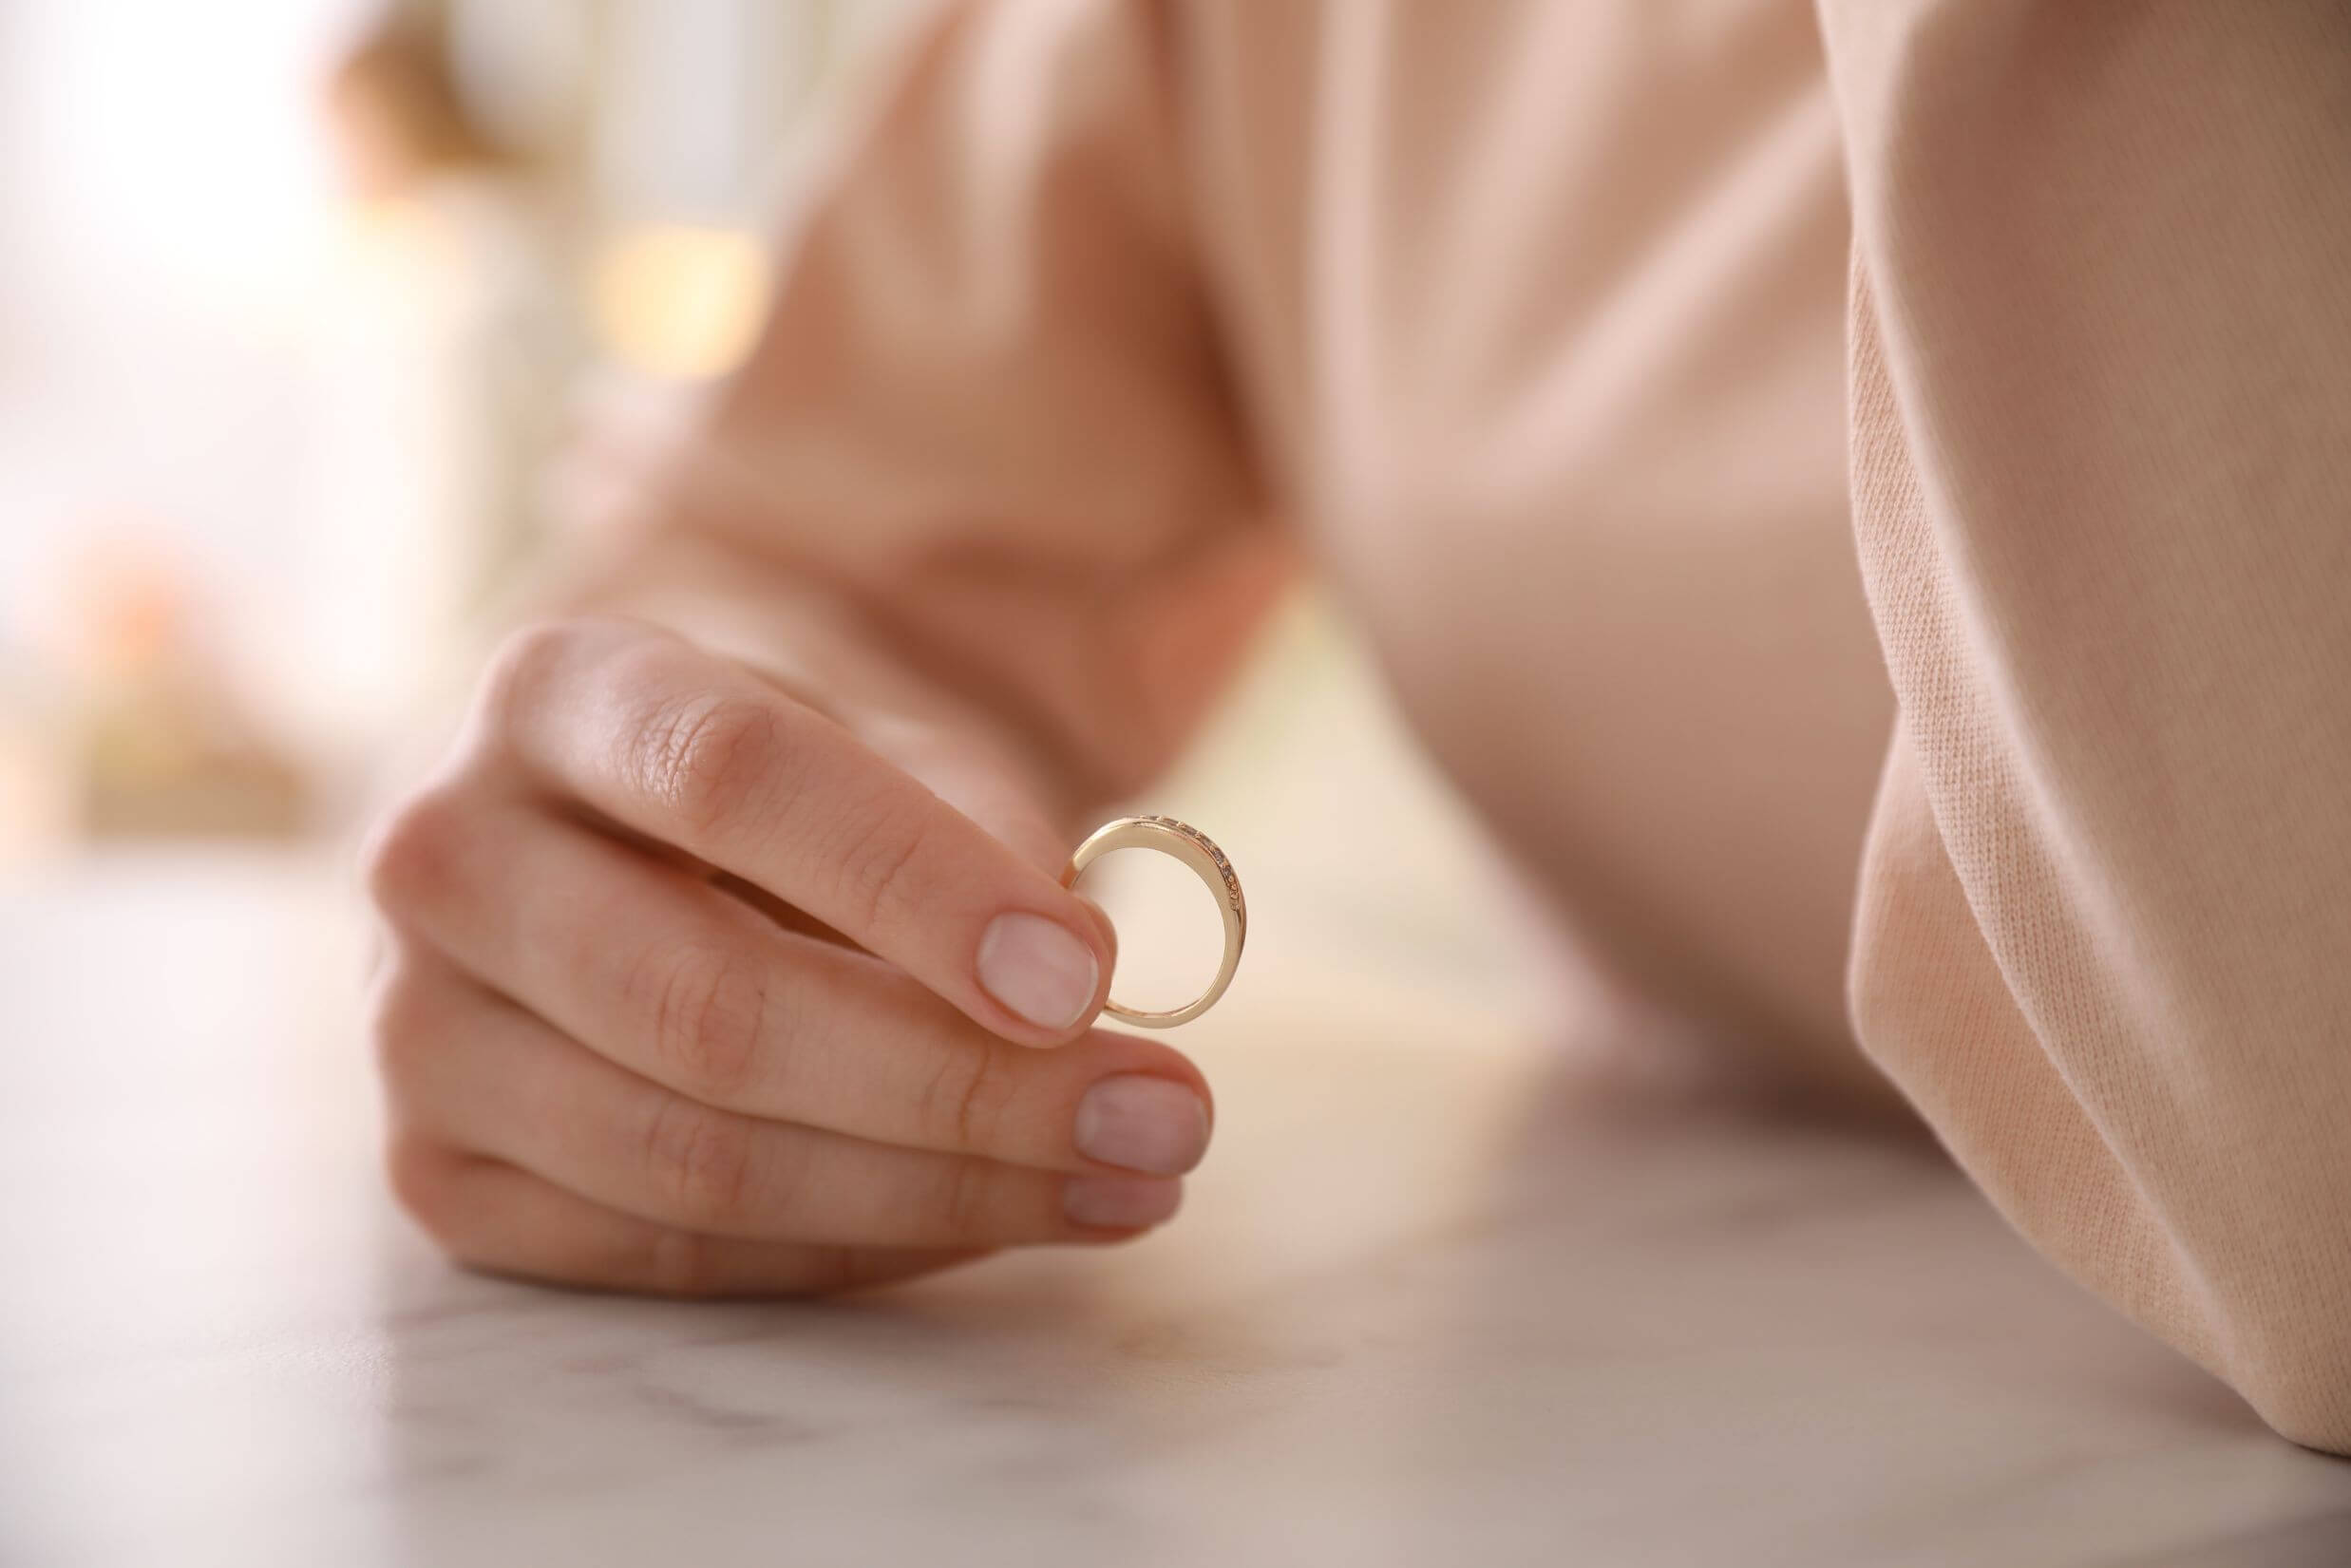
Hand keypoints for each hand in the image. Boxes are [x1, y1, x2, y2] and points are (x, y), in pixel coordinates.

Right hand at [362, 616, 1211, 1294]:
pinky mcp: (440, 1171)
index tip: (1088, 978)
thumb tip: (1076, 999)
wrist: (623, 827)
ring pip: (692, 1158)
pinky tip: (997, 1212)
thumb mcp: (884, 736)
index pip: (735, 777)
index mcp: (556, 689)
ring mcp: (415, 1028)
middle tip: (1164, 1115)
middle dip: (963, 1085)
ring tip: (1126, 1177)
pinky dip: (854, 1248)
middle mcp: (443, 854)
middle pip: (709, 1005)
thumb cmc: (790, 776)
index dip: (916, 885)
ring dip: (938, 1190)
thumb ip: (973, 832)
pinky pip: (665, 1254)